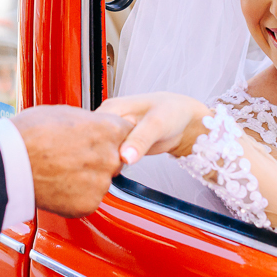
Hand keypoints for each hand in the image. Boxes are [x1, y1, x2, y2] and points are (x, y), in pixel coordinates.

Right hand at [10, 105, 132, 217]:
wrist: (9, 165)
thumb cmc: (30, 134)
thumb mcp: (65, 113)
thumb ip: (90, 122)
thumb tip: (95, 124)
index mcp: (108, 130)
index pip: (126, 132)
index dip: (111, 135)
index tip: (101, 139)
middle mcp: (109, 158)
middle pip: (115, 159)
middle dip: (99, 158)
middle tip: (74, 156)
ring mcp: (100, 184)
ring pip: (101, 180)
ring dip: (87, 178)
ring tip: (61, 171)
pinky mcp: (88, 205)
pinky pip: (88, 199)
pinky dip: (76, 195)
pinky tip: (59, 185)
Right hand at [96, 93, 210, 163]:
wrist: (185, 121)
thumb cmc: (172, 112)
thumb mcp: (157, 123)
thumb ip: (140, 139)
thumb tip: (126, 157)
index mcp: (112, 108)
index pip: (91, 127)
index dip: (95, 144)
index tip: (104, 157)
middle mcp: (109, 120)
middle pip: (93, 142)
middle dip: (101, 155)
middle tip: (116, 164)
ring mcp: (113, 134)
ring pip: (100, 152)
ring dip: (107, 162)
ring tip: (119, 165)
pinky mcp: (120, 146)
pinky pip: (109, 158)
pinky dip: (113, 165)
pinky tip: (119, 168)